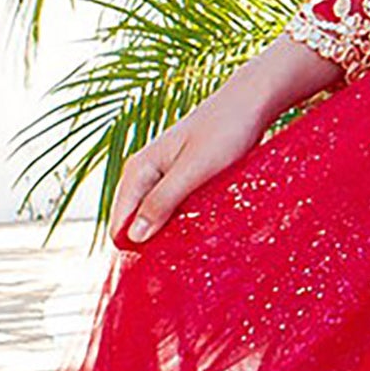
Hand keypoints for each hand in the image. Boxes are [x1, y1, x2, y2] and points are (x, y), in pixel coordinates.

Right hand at [110, 42, 333, 248]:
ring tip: (195, 247)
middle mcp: (144, 174)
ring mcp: (163, 177)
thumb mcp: (194, 170)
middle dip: (153, 246)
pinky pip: (174, 210)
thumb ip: (163, 201)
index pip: (119, 226)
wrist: (250, 102)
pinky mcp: (183, 179)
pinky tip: (202, 230)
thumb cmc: (225, 131)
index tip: (162, 268)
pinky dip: (184, 224)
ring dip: (171, 237)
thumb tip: (133, 237)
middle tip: (183, 260)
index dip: (136, 251)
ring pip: (155, 219)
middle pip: (135, 226)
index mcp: (138, 171)